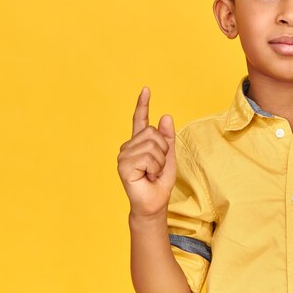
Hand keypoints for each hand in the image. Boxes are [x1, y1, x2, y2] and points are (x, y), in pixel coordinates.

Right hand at [117, 87, 176, 217]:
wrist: (154, 203)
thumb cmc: (160, 182)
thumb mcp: (169, 156)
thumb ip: (167, 138)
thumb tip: (165, 116)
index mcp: (139, 143)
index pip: (140, 120)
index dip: (143, 104)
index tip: (146, 89)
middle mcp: (129, 146)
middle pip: (153, 133)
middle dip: (163, 151)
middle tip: (156, 167)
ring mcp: (124, 155)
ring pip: (152, 144)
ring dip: (159, 162)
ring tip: (151, 173)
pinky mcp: (123, 165)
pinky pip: (148, 157)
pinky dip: (154, 168)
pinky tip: (147, 177)